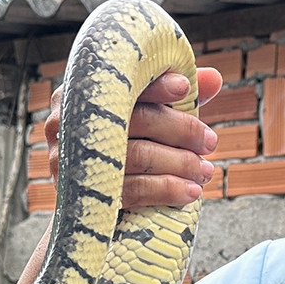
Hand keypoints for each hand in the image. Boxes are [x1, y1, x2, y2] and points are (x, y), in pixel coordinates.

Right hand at [44, 67, 223, 206]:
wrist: (93, 205)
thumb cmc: (128, 148)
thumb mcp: (151, 118)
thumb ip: (177, 98)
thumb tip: (214, 79)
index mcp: (85, 91)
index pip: (122, 81)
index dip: (155, 83)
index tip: (185, 88)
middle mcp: (70, 120)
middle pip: (135, 118)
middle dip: (181, 129)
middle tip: (210, 142)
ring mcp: (73, 158)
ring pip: (138, 155)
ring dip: (180, 163)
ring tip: (204, 171)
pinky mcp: (84, 193)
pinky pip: (132, 190)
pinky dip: (167, 189)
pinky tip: (190, 192)